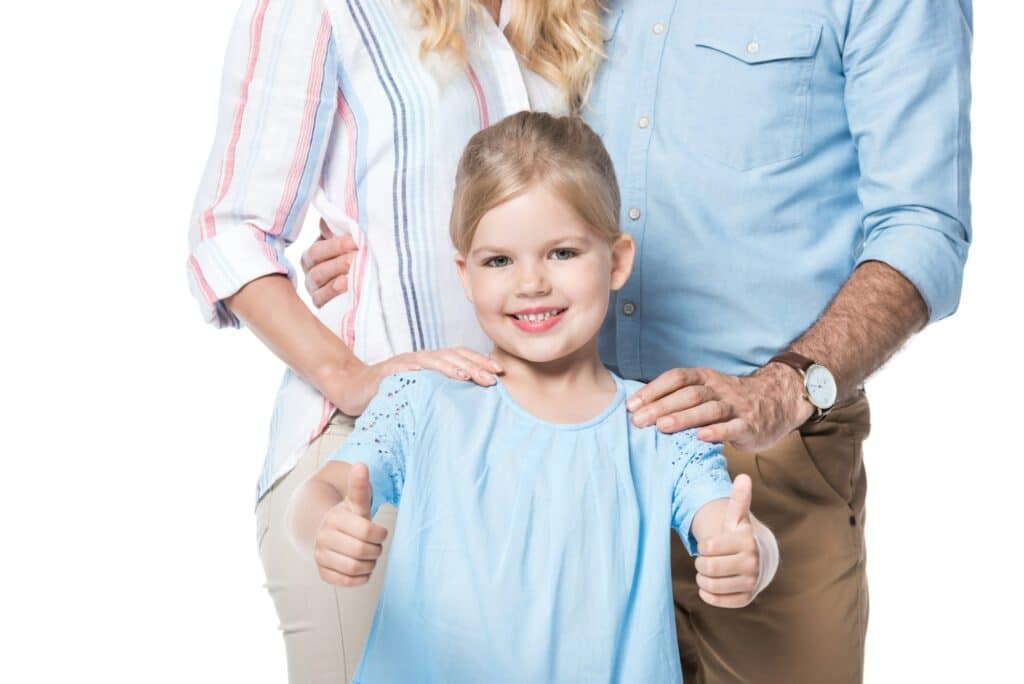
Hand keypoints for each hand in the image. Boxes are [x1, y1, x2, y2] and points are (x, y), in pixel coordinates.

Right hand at [301, 219, 358, 307]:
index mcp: (314, 255)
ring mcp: (314, 289)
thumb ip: (338, 232)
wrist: (369, 289)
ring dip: (336, 271)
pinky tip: (346, 284)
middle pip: (316, 262)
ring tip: (352, 268)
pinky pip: (321, 298)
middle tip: (357, 255)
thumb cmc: (356, 261)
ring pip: (317, 278)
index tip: (355, 241)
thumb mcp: (349, 245)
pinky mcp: (321, 305)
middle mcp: (311, 271)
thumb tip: (328, 221)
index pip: (318, 249)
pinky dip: (333, 291)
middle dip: (337, 257)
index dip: (335, 244)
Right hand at [313, 464, 388, 586]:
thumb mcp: (358, 502)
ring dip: (369, 564)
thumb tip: (360, 465)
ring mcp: (320, 554)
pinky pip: (345, 581)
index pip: (367, 531)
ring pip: (355, 568)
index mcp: (335, 517)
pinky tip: (361, 568)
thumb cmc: (351, 517)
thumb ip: (360, 486)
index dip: (380, 534)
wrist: (331, 532)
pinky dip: (359, 577)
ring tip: (368, 556)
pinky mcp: (322, 571)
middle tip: (376, 546)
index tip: (381, 532)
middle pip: (362, 551)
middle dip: (375, 550)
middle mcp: (324, 536)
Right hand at [328, 348, 503, 415]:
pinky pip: (400, 369)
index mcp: (433, 363)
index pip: (461, 356)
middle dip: (473, 366)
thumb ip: (444, 393)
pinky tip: (423, 372)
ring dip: (449, 367)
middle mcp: (421, 359)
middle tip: (491, 379)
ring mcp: (403, 363)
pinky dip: (412, 368)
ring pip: (430, 360)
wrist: (355, 388)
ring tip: (465, 377)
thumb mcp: (424, 392)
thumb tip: (477, 405)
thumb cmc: (394, 393)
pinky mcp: (386, 372)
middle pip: (451, 357)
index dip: (480, 361)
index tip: (499, 372)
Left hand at [626, 363, 812, 452]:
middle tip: (638, 420)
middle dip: (661, 406)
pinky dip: (717, 431)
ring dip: (683, 417)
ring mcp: (736, 406)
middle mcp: (719, 388)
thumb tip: (639, 408)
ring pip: (708, 409)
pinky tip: (700, 437)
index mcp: (706, 378)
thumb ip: (680, 397)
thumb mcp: (707, 391)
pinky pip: (733, 427)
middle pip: (688, 394)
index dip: (653, 389)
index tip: (631, 404)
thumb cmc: (730, 401)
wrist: (778, 402)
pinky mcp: (750, 425)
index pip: (676, 378)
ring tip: (661, 427)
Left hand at [695, 474, 759, 607]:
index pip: (707, 547)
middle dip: (700, 563)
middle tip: (705, 559)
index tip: (708, 544)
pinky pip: (718, 600)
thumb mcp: (738, 517)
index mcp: (746, 541)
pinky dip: (708, 593)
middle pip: (707, 567)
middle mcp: (751, 563)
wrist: (758, 558)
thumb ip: (739, 499)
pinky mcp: (746, 598)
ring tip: (708, 571)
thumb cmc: (739, 535)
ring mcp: (750, 582)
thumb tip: (743, 477)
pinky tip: (710, 585)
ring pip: (711, 585)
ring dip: (702, 579)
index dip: (702, 546)